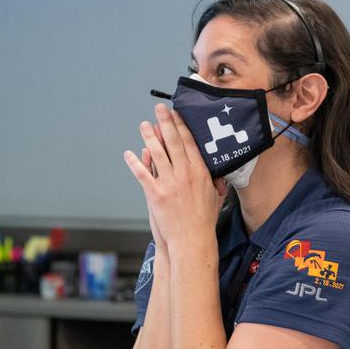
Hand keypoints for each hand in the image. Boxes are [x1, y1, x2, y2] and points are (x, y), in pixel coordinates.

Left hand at [123, 104, 226, 247]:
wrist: (193, 240)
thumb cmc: (204, 222)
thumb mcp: (216, 198)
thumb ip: (216, 183)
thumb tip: (220, 177)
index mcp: (200, 172)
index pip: (189, 142)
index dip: (181, 126)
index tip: (176, 114)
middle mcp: (185, 173)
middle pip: (173, 142)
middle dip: (165, 122)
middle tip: (159, 109)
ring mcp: (169, 183)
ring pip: (157, 153)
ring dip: (149, 137)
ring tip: (144, 125)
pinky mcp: (156, 194)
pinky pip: (142, 174)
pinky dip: (134, 163)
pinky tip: (129, 154)